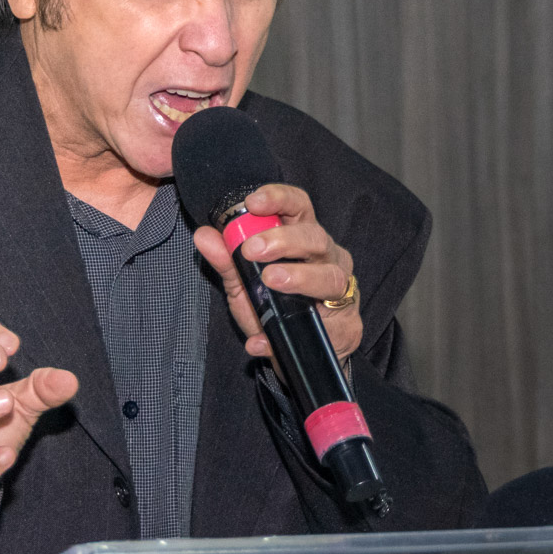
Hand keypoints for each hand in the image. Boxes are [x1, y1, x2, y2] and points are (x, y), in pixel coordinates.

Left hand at [193, 183, 360, 368]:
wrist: (296, 355)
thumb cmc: (274, 308)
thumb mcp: (244, 285)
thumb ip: (227, 261)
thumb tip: (204, 235)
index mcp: (303, 239)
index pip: (299, 206)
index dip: (279, 198)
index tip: (253, 203)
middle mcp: (327, 257)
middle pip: (314, 237)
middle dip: (284, 240)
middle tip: (253, 250)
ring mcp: (342, 290)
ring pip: (330, 276)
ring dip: (300, 277)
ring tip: (271, 280)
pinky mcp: (348, 325)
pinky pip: (325, 326)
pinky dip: (292, 334)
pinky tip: (263, 340)